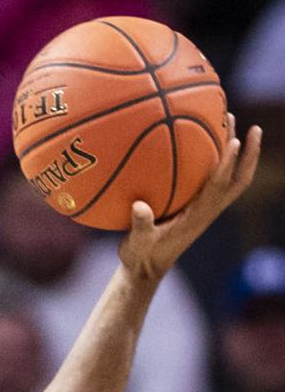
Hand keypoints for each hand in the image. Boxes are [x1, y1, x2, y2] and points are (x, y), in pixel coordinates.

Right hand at [121, 116, 260, 283]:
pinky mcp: (199, 206)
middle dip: (250, 156)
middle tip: (254, 128)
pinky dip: (219, 159)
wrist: (147, 268)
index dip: (228, 164)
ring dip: (240, 154)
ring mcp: (206, 208)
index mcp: (197, 217)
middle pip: (238, 181)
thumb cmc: (141, 256)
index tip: (235, 141)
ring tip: (232, 123)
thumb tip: (140, 206)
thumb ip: (140, 225)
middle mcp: (208, 211)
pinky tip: (206, 140)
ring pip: (231, 178)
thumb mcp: (136, 243)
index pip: (218, 187)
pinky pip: (216, 179)